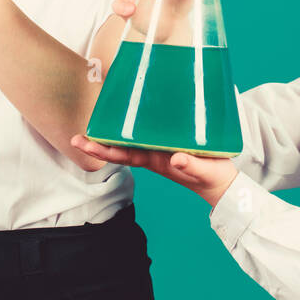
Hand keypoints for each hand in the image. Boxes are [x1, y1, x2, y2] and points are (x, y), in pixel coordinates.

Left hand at [69, 135, 238, 206]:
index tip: (83, 143)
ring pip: (131, 140)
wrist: (223, 184)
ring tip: (97, 120)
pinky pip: (147, 133)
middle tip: (76, 135)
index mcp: (156, 161)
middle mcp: (153, 154)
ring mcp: (160, 149)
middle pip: (121, 148)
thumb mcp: (204, 171)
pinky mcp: (170, 143)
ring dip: (113, 133)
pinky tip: (130, 115)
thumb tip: (175, 157)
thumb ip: (190, 165)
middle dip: (99, 142)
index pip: (124, 155)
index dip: (103, 149)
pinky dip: (134, 125)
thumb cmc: (212, 178)